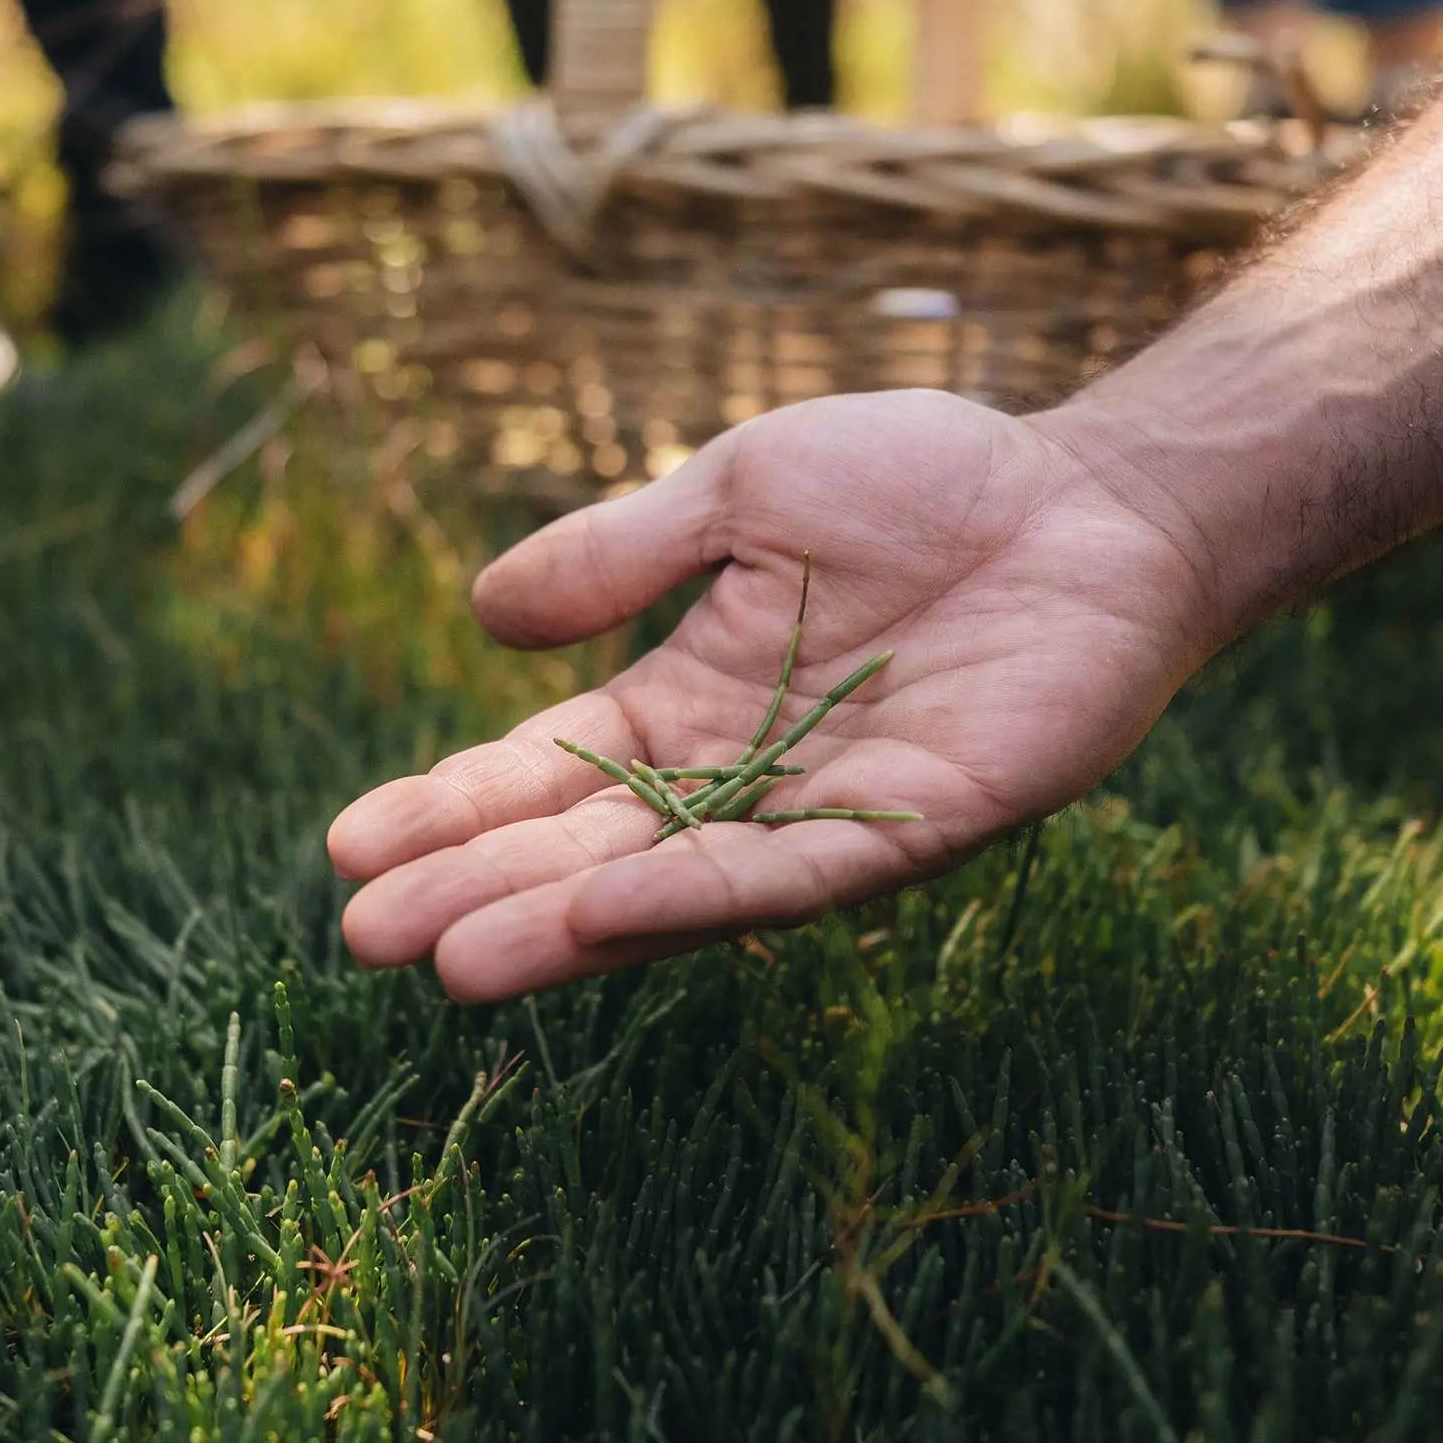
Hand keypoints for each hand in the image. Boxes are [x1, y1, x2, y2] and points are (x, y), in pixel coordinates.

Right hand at [329, 390, 1222, 999]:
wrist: (1095, 495)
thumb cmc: (924, 479)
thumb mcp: (740, 492)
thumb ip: (621, 554)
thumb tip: (484, 618)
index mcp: (689, 696)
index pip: (544, 769)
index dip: (449, 806)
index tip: (347, 844)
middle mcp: (740, 777)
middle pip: (582, 847)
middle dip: (474, 890)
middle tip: (362, 936)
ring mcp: (820, 815)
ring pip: (666, 885)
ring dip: (556, 925)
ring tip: (451, 963)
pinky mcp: (911, 830)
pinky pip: (785, 876)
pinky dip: (691, 900)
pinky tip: (601, 915)